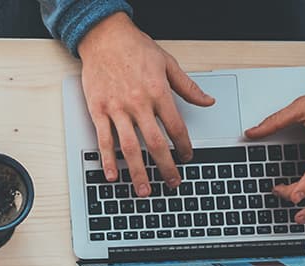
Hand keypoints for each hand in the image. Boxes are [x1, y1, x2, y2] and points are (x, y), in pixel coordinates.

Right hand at [77, 12, 214, 197]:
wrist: (105, 37)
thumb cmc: (135, 48)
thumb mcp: (167, 63)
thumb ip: (188, 87)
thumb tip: (207, 101)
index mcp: (158, 92)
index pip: (176, 127)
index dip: (184, 146)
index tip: (187, 157)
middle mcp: (138, 103)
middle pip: (156, 143)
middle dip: (166, 167)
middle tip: (172, 182)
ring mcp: (116, 109)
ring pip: (130, 147)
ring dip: (138, 172)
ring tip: (144, 189)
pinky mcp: (98, 111)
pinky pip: (104, 140)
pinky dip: (108, 160)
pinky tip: (113, 175)